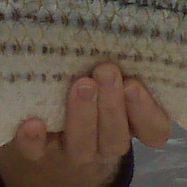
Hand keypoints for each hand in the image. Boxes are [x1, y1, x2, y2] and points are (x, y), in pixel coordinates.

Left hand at [0, 62, 171, 186]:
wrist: (49, 128)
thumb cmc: (93, 89)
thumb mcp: (115, 78)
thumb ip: (124, 67)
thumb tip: (120, 34)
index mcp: (132, 126)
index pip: (154, 131)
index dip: (147, 112)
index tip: (134, 84)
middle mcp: (105, 144)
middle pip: (115, 138)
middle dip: (112, 106)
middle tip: (107, 71)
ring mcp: (72, 151)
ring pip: (82, 145)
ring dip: (83, 116)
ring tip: (81, 85)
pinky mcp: (39, 153)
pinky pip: (36, 152)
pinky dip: (34, 140)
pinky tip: (32, 123)